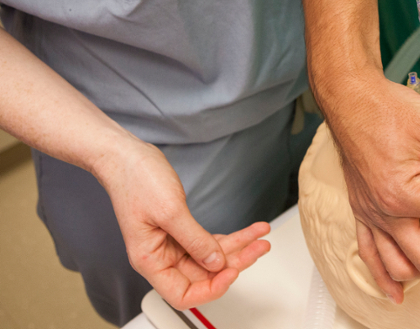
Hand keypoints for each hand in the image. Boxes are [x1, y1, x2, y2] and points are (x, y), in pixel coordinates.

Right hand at [95, 139, 271, 308]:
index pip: (183, 294)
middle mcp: (161, 256)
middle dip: (235, 262)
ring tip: (260, 236)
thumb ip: (194, 240)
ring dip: (239, 247)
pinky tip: (249, 231)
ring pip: (211, 256)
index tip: (232, 273)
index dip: (210, 289)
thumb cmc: (136, 180)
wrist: (127, 157)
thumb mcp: (170, 211)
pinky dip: (232, 236)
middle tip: (259, 247)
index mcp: (150, 260)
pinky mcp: (182, 230)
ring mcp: (172, 244)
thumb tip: (216, 263)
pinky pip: (210, 241)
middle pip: (203, 275)